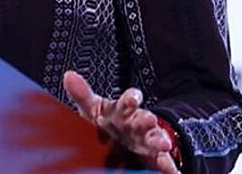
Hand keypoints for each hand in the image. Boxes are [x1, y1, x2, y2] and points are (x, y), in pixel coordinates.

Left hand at [63, 70, 179, 173]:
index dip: (131, 98)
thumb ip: (81, 94)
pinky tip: (172, 171)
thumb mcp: (92, 107)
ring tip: (163, 144)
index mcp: (122, 110)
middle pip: (143, 119)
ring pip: (154, 138)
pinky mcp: (151, 157)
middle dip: (146, 119)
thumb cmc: (106, 120)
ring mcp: (145, 140)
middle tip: (150, 119)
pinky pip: (161, 161)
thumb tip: (68, 76)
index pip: (128, 101)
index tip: (132, 99)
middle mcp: (136, 123)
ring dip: (159, 140)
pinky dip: (167, 166)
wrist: (118, 138)